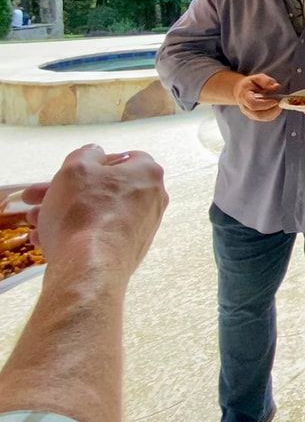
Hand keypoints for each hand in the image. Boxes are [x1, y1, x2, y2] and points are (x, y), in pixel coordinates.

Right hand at [22, 144, 168, 279]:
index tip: (69, 173)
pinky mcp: (130, 250)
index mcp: (148, 173)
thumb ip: (86, 154)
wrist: (90, 267)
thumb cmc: (84, 212)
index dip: (92, 164)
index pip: (123, 157)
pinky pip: (100, 234)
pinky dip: (75, 232)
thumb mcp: (76, 168)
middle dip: (66, 192)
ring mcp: (143, 226)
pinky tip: (45, 239)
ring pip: (97, 212)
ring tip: (35, 220)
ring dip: (64, 213)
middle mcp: (153, 198)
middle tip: (36, 198)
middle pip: (104, 188)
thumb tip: (95, 153)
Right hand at [234, 73, 282, 121]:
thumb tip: (276, 86)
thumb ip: (266, 81)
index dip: (265, 104)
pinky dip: (274, 113)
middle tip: (281, 103)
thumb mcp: (257, 78)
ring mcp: (250, 114)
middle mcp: (245, 108)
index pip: (253, 104)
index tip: (275, 101)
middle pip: (259, 115)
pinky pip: (266, 118)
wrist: (242, 91)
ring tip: (279, 102)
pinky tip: (277, 105)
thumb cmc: (251, 84)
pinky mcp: (256, 117)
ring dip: (275, 112)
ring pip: (264, 118)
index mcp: (244, 96)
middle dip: (272, 110)